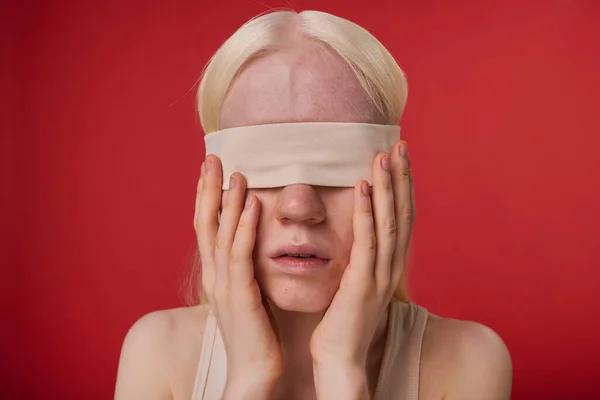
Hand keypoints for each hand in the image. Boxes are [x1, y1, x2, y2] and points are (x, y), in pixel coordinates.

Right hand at [194, 155, 282, 397]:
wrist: (253, 371)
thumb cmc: (255, 333)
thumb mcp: (245, 294)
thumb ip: (244, 269)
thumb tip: (251, 246)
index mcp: (216, 274)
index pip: (207, 227)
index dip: (206, 197)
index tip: (211, 169)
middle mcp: (213, 275)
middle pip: (205, 224)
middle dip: (207, 189)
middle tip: (211, 157)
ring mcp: (223, 286)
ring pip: (220, 235)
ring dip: (227, 202)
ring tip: (234, 172)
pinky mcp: (240, 297)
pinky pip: (241, 257)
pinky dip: (244, 229)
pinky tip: (251, 206)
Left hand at [310, 141, 413, 396]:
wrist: (341, 359)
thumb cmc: (344, 321)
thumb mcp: (358, 283)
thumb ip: (363, 258)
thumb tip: (359, 235)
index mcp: (390, 264)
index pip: (402, 217)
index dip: (403, 186)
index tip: (400, 157)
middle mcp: (392, 266)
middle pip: (402, 213)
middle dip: (402, 177)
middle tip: (401, 144)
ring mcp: (381, 275)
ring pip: (388, 222)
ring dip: (387, 186)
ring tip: (384, 154)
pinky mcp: (363, 283)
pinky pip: (366, 241)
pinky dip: (365, 211)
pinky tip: (362, 186)